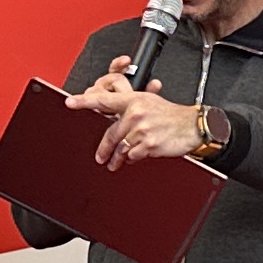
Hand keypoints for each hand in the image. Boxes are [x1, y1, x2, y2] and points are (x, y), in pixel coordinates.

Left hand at [68, 59, 209, 165]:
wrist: (192, 125)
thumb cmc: (171, 114)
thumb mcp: (149, 102)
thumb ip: (129, 108)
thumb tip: (110, 115)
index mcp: (134, 100)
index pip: (104, 100)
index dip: (85, 101)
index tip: (70, 102)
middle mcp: (136, 114)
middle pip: (111, 134)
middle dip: (104, 149)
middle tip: (100, 157)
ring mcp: (142, 130)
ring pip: (121, 148)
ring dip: (118, 158)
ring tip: (115, 162)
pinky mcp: (148, 145)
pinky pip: (133, 156)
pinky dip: (133, 158)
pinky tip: (137, 156)